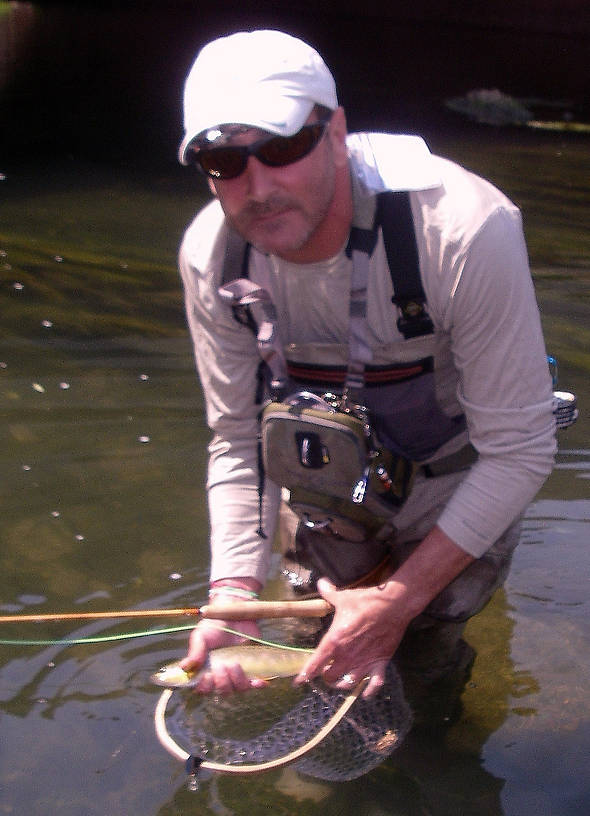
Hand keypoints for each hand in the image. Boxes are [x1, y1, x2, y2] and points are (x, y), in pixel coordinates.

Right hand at [180, 617, 264, 693]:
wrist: (235, 613)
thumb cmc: (215, 625)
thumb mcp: (201, 635)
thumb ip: (195, 650)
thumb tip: (184, 667)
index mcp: (206, 670)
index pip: (203, 689)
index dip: (205, 687)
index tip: (207, 675)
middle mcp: (222, 675)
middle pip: (222, 692)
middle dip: (222, 682)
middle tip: (222, 665)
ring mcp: (237, 673)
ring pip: (238, 689)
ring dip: (237, 680)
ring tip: (235, 663)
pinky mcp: (252, 668)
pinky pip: (255, 683)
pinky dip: (257, 685)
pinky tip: (258, 682)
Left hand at [295, 577, 410, 696]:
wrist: (393, 605)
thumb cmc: (366, 601)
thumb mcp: (343, 597)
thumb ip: (329, 593)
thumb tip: (321, 583)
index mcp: (335, 641)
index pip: (315, 663)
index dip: (305, 674)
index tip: (298, 682)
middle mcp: (347, 656)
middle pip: (330, 677)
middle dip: (325, 676)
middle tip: (325, 671)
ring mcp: (364, 662)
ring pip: (348, 684)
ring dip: (342, 684)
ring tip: (340, 682)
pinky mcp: (380, 663)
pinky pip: (374, 684)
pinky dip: (369, 691)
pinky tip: (366, 693)